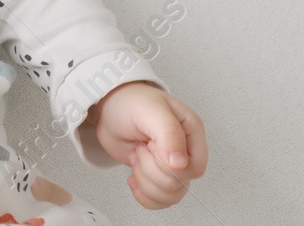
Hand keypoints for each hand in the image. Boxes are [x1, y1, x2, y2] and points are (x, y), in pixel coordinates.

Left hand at [85, 80, 206, 208]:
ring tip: (136, 158)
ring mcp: (171, 166)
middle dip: (150, 169)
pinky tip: (133, 178)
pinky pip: (159, 201)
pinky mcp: (157, 176)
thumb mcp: (150, 111)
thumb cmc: (130, 102)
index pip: (194, 168)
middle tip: (140, 147)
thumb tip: (180, 163)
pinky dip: (143, 195)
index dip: (168, 164)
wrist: (109, 108)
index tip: (151, 145)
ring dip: (144, 181)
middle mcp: (185, 151)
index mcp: (191, 132)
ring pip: (170, 196)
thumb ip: (168, 134)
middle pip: (177, 184)